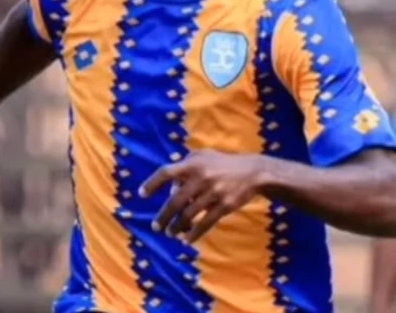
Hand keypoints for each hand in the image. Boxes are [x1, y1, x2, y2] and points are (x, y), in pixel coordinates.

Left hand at [139, 150, 266, 243]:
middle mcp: (201, 178)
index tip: (142, 194)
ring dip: (176, 227)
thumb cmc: (223, 164)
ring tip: (170, 233)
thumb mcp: (204, 156)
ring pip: (188, 215)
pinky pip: (205, 224)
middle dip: (163, 217)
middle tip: (156, 227)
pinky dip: (194, 234)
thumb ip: (185, 165)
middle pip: (175, 201)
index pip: (166, 172)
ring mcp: (213, 193)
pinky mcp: (224, 206)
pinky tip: (187, 240)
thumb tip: (170, 187)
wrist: (254, 172)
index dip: (152, 183)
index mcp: (193, 164)